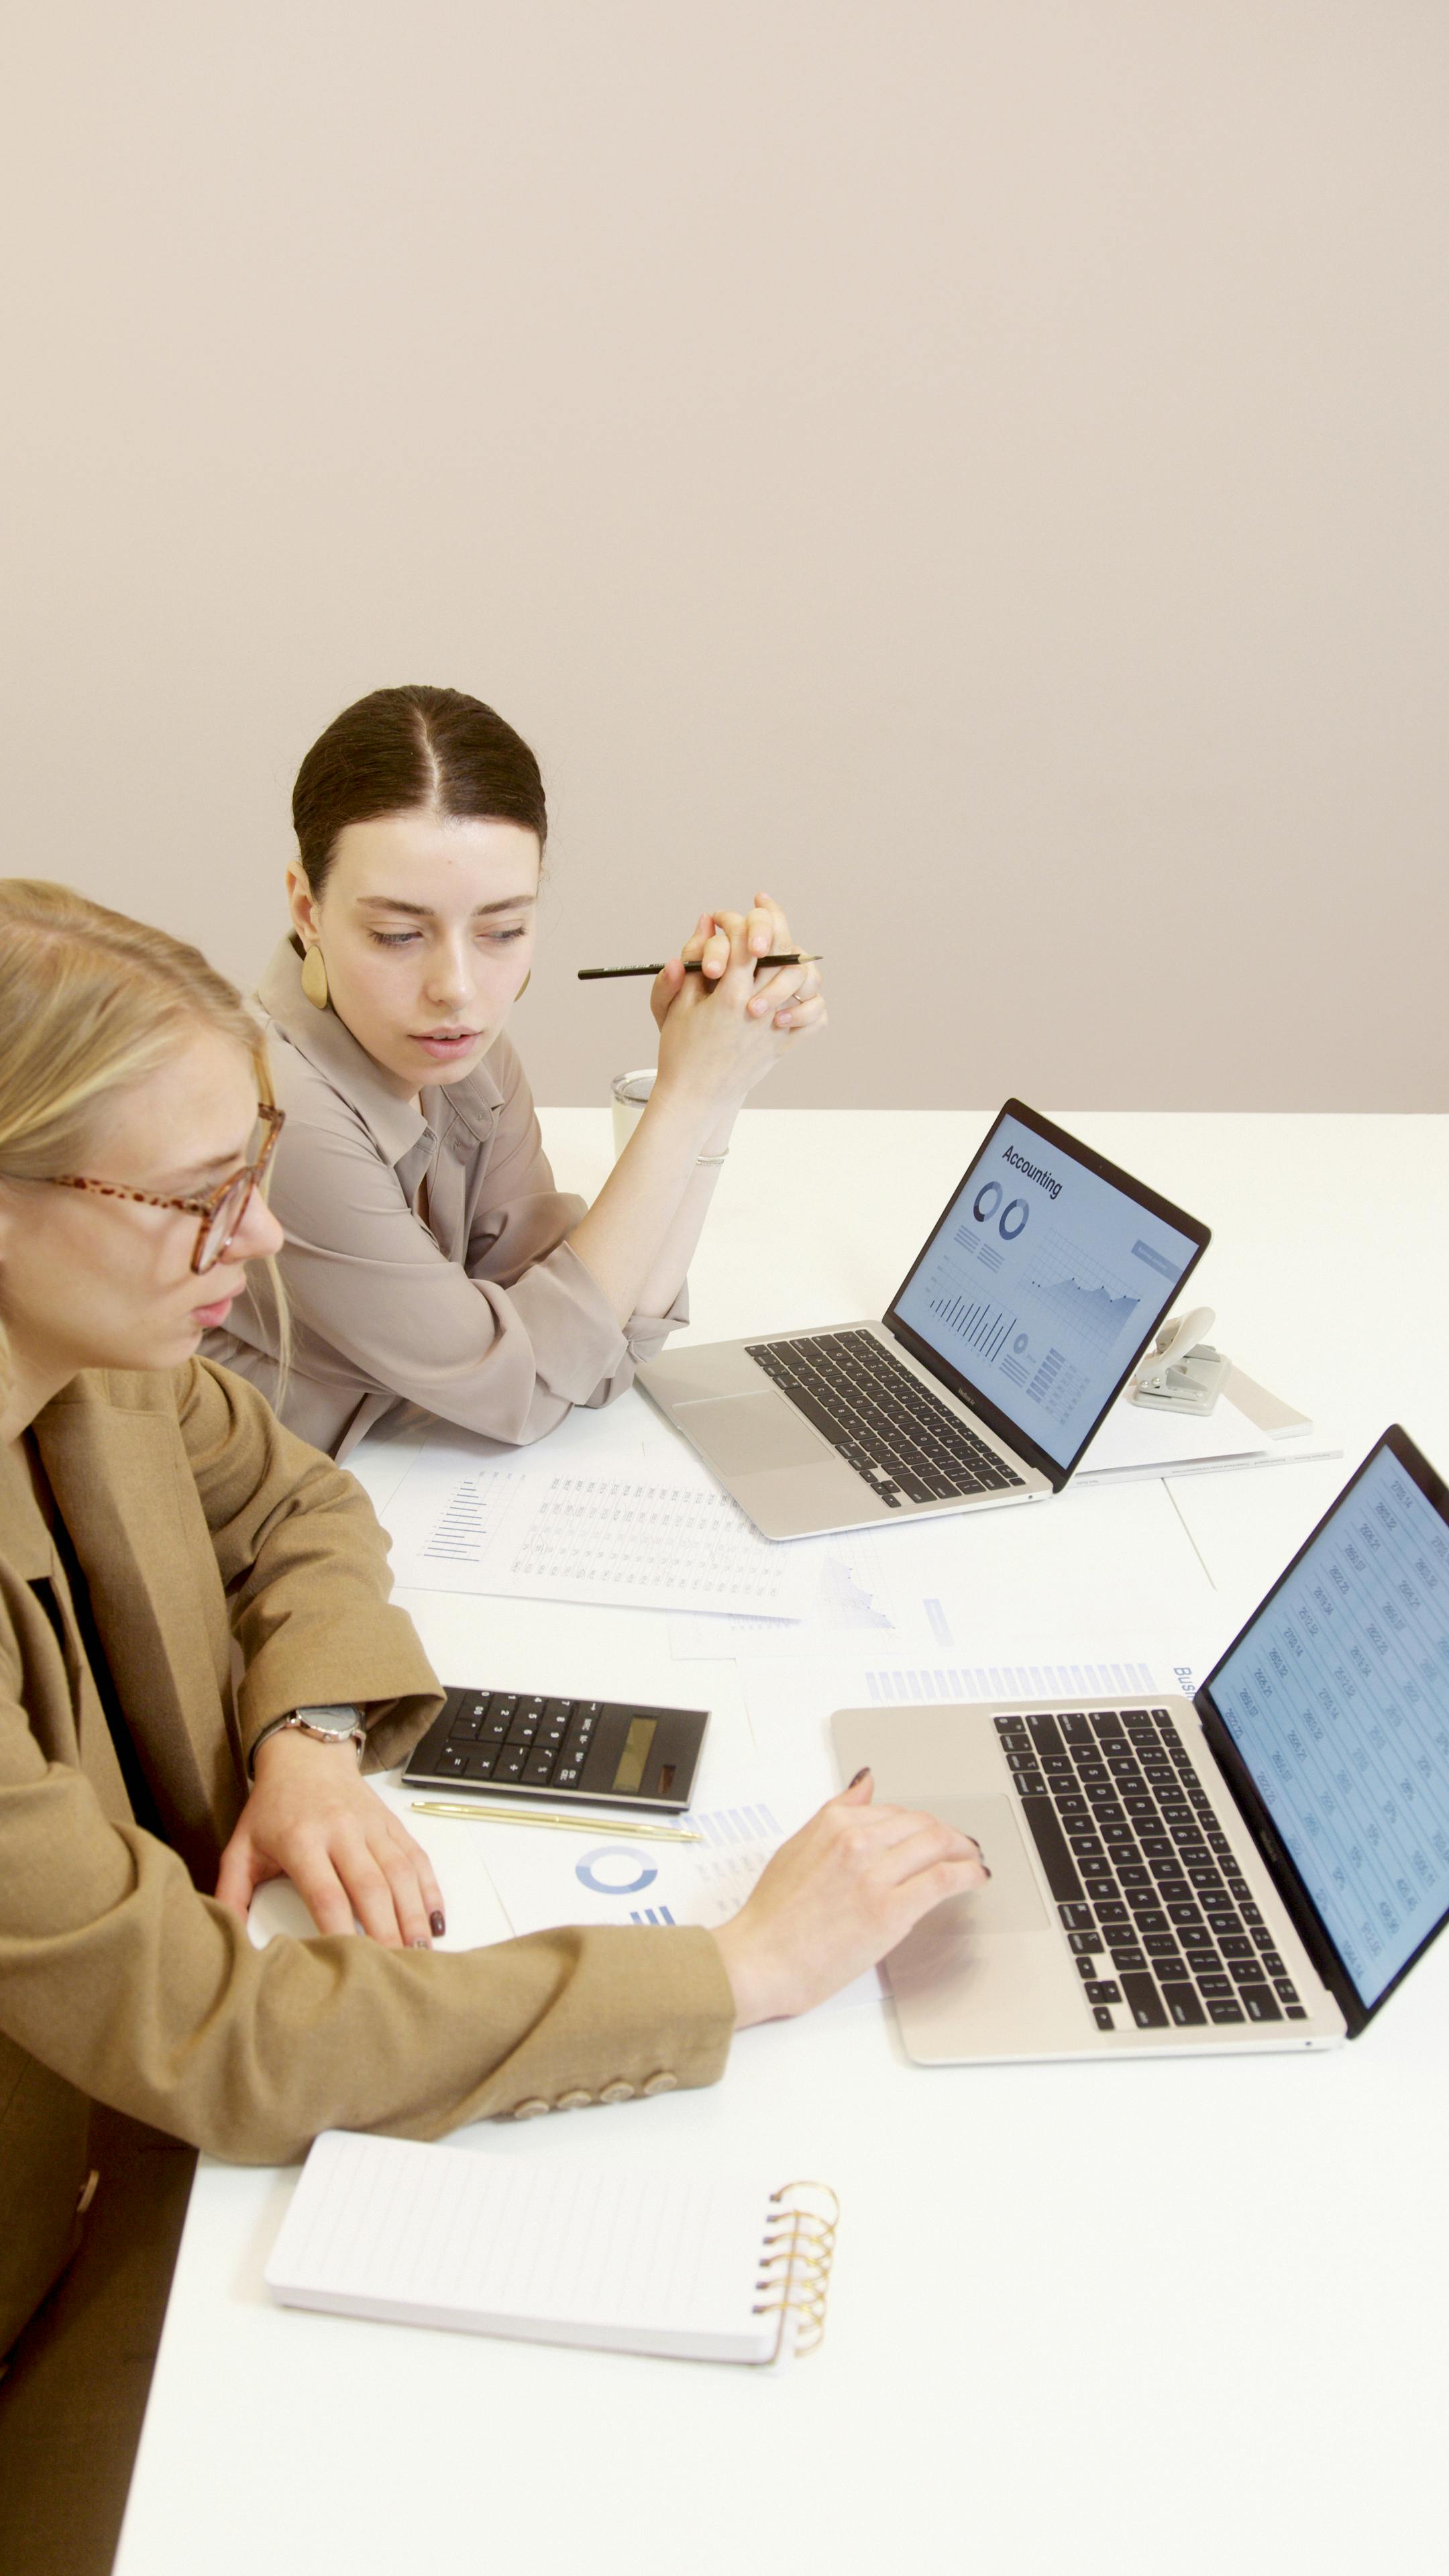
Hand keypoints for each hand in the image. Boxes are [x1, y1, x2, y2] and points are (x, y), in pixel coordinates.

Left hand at [215, 1729, 446, 1947]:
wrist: (305, 1755)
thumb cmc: (272, 1808)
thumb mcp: (241, 1847)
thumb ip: (231, 1892)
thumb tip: (223, 1937)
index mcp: (301, 1839)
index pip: (325, 1892)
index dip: (339, 1928)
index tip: (348, 1963)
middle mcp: (341, 1830)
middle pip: (370, 1887)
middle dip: (385, 1930)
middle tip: (394, 1968)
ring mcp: (371, 1826)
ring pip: (400, 1873)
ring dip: (413, 1914)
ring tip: (420, 1953)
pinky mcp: (391, 1823)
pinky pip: (416, 1857)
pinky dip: (430, 1890)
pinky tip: (435, 1921)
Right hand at [649, 891, 825, 1116]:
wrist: (695, 1097)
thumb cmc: (680, 1050)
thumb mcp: (677, 1004)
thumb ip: (694, 961)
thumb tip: (706, 922)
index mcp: (727, 995)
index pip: (746, 941)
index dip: (744, 918)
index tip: (740, 910)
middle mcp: (757, 1008)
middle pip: (782, 954)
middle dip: (775, 928)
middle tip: (767, 915)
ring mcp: (775, 1028)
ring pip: (806, 981)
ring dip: (798, 962)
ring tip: (783, 952)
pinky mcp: (785, 1045)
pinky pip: (815, 1018)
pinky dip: (812, 1003)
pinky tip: (798, 992)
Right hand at [711, 1771, 988, 2026]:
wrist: (761, 1960)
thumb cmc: (772, 1915)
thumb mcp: (797, 1846)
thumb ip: (835, 1813)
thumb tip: (865, 1783)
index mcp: (833, 1824)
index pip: (894, 1812)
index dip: (919, 1824)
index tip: (930, 1834)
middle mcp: (856, 1842)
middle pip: (922, 1825)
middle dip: (947, 1833)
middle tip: (959, 1846)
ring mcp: (875, 1875)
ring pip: (938, 1845)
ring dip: (964, 1850)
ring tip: (971, 1859)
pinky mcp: (890, 1910)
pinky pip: (943, 1879)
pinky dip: (968, 1874)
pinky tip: (976, 1877)